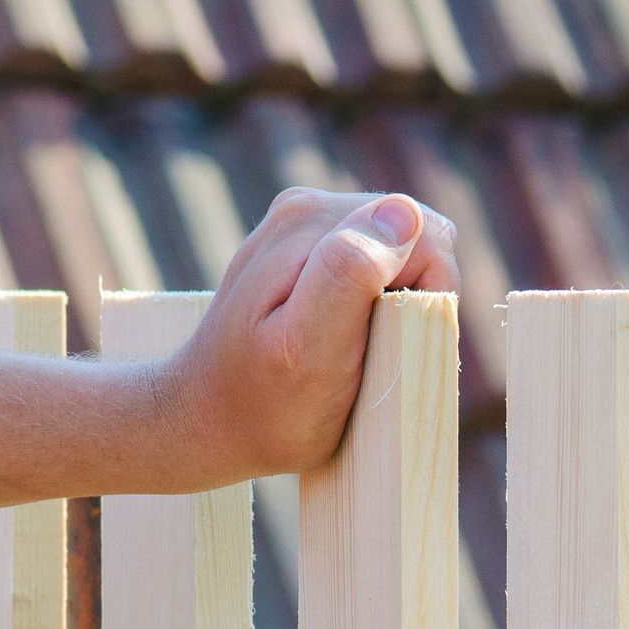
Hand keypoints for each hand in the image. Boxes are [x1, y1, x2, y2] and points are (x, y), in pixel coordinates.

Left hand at [158, 189, 459, 485]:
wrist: (201, 421)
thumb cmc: (262, 406)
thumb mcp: (308, 351)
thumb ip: (351, 274)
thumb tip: (402, 214)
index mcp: (317, 222)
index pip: (426, 238)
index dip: (426, 301)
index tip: (389, 352)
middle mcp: (311, 206)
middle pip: (416, 240)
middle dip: (410, 302)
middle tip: (369, 362)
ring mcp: (305, 225)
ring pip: (399, 254)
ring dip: (392, 308)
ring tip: (352, 358)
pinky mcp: (304, 250)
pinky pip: (372, 266)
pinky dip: (372, 309)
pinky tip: (339, 345)